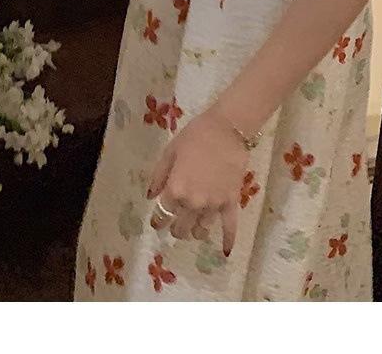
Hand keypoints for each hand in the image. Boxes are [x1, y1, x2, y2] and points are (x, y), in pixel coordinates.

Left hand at [146, 110, 247, 255]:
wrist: (228, 129)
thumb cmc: (196, 135)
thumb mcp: (170, 151)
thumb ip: (158, 175)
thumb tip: (150, 196)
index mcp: (175, 189)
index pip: (163, 214)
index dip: (158, 221)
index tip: (157, 222)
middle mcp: (193, 202)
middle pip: (181, 228)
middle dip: (176, 229)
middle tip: (176, 225)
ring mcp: (213, 205)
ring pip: (201, 230)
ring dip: (195, 232)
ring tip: (194, 229)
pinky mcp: (231, 202)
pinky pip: (230, 227)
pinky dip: (228, 240)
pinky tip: (225, 252)